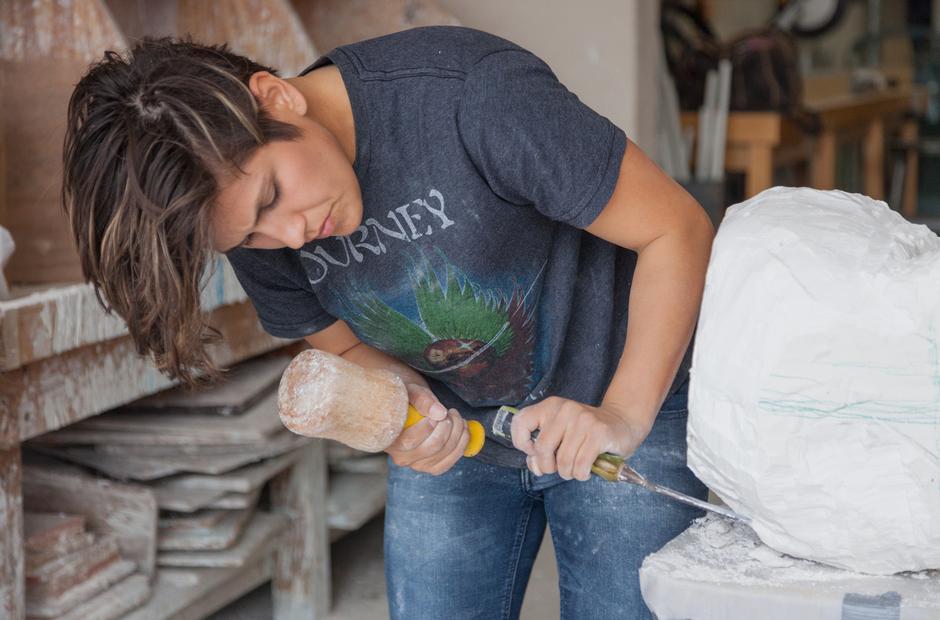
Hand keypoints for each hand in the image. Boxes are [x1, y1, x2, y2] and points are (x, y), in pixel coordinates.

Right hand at [385, 382, 469, 475]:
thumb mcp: (412, 393)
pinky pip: (450, 461)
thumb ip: (422, 400)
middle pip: (432, 446)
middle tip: (451, 412)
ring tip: (456, 417)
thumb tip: (440, 413)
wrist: (411, 411)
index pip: (410, 440)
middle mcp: (401, 457)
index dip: (429, 425)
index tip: (439, 411)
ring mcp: (417, 465)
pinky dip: (462, 445)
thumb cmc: (409, 401)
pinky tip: (462, 431)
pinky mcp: (432, 468)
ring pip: (444, 452)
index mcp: (390, 440)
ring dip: (458, 432)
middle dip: (448, 426)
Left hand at [510, 397, 652, 480]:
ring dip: (568, 473)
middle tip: (558, 468)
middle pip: (542, 448)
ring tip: (575, 469)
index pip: (521, 421)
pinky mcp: (598, 433)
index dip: (522, 443)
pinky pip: (581, 464)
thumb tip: (534, 466)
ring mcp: (582, 419)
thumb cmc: (585, 434)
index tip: (533, 453)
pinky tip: (585, 471)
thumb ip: (542, 448)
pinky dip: (581, 474)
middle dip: (548, 466)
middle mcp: (565, 409)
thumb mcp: (560, 434)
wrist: (622, 423)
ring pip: (563, 461)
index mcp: (550, 406)